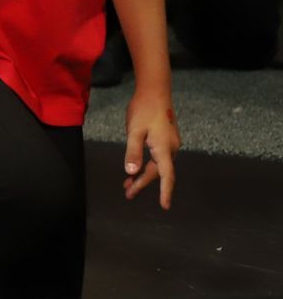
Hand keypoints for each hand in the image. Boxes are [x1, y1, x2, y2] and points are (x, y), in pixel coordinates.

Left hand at [123, 91, 178, 210]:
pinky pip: (158, 158)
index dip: (165, 192)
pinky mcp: (166, 139)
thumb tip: (131, 172)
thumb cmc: (143, 110)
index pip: (166, 176)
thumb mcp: (134, 131)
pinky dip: (147, 165)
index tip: (164, 206)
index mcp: (164, 149)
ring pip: (158, 165)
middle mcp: (171, 149)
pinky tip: (137, 168)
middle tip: (128, 194)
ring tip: (128, 185)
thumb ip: (133, 152)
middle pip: (158, 172)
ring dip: (144, 175)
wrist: (155, 92)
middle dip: (143, 184)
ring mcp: (170, 144)